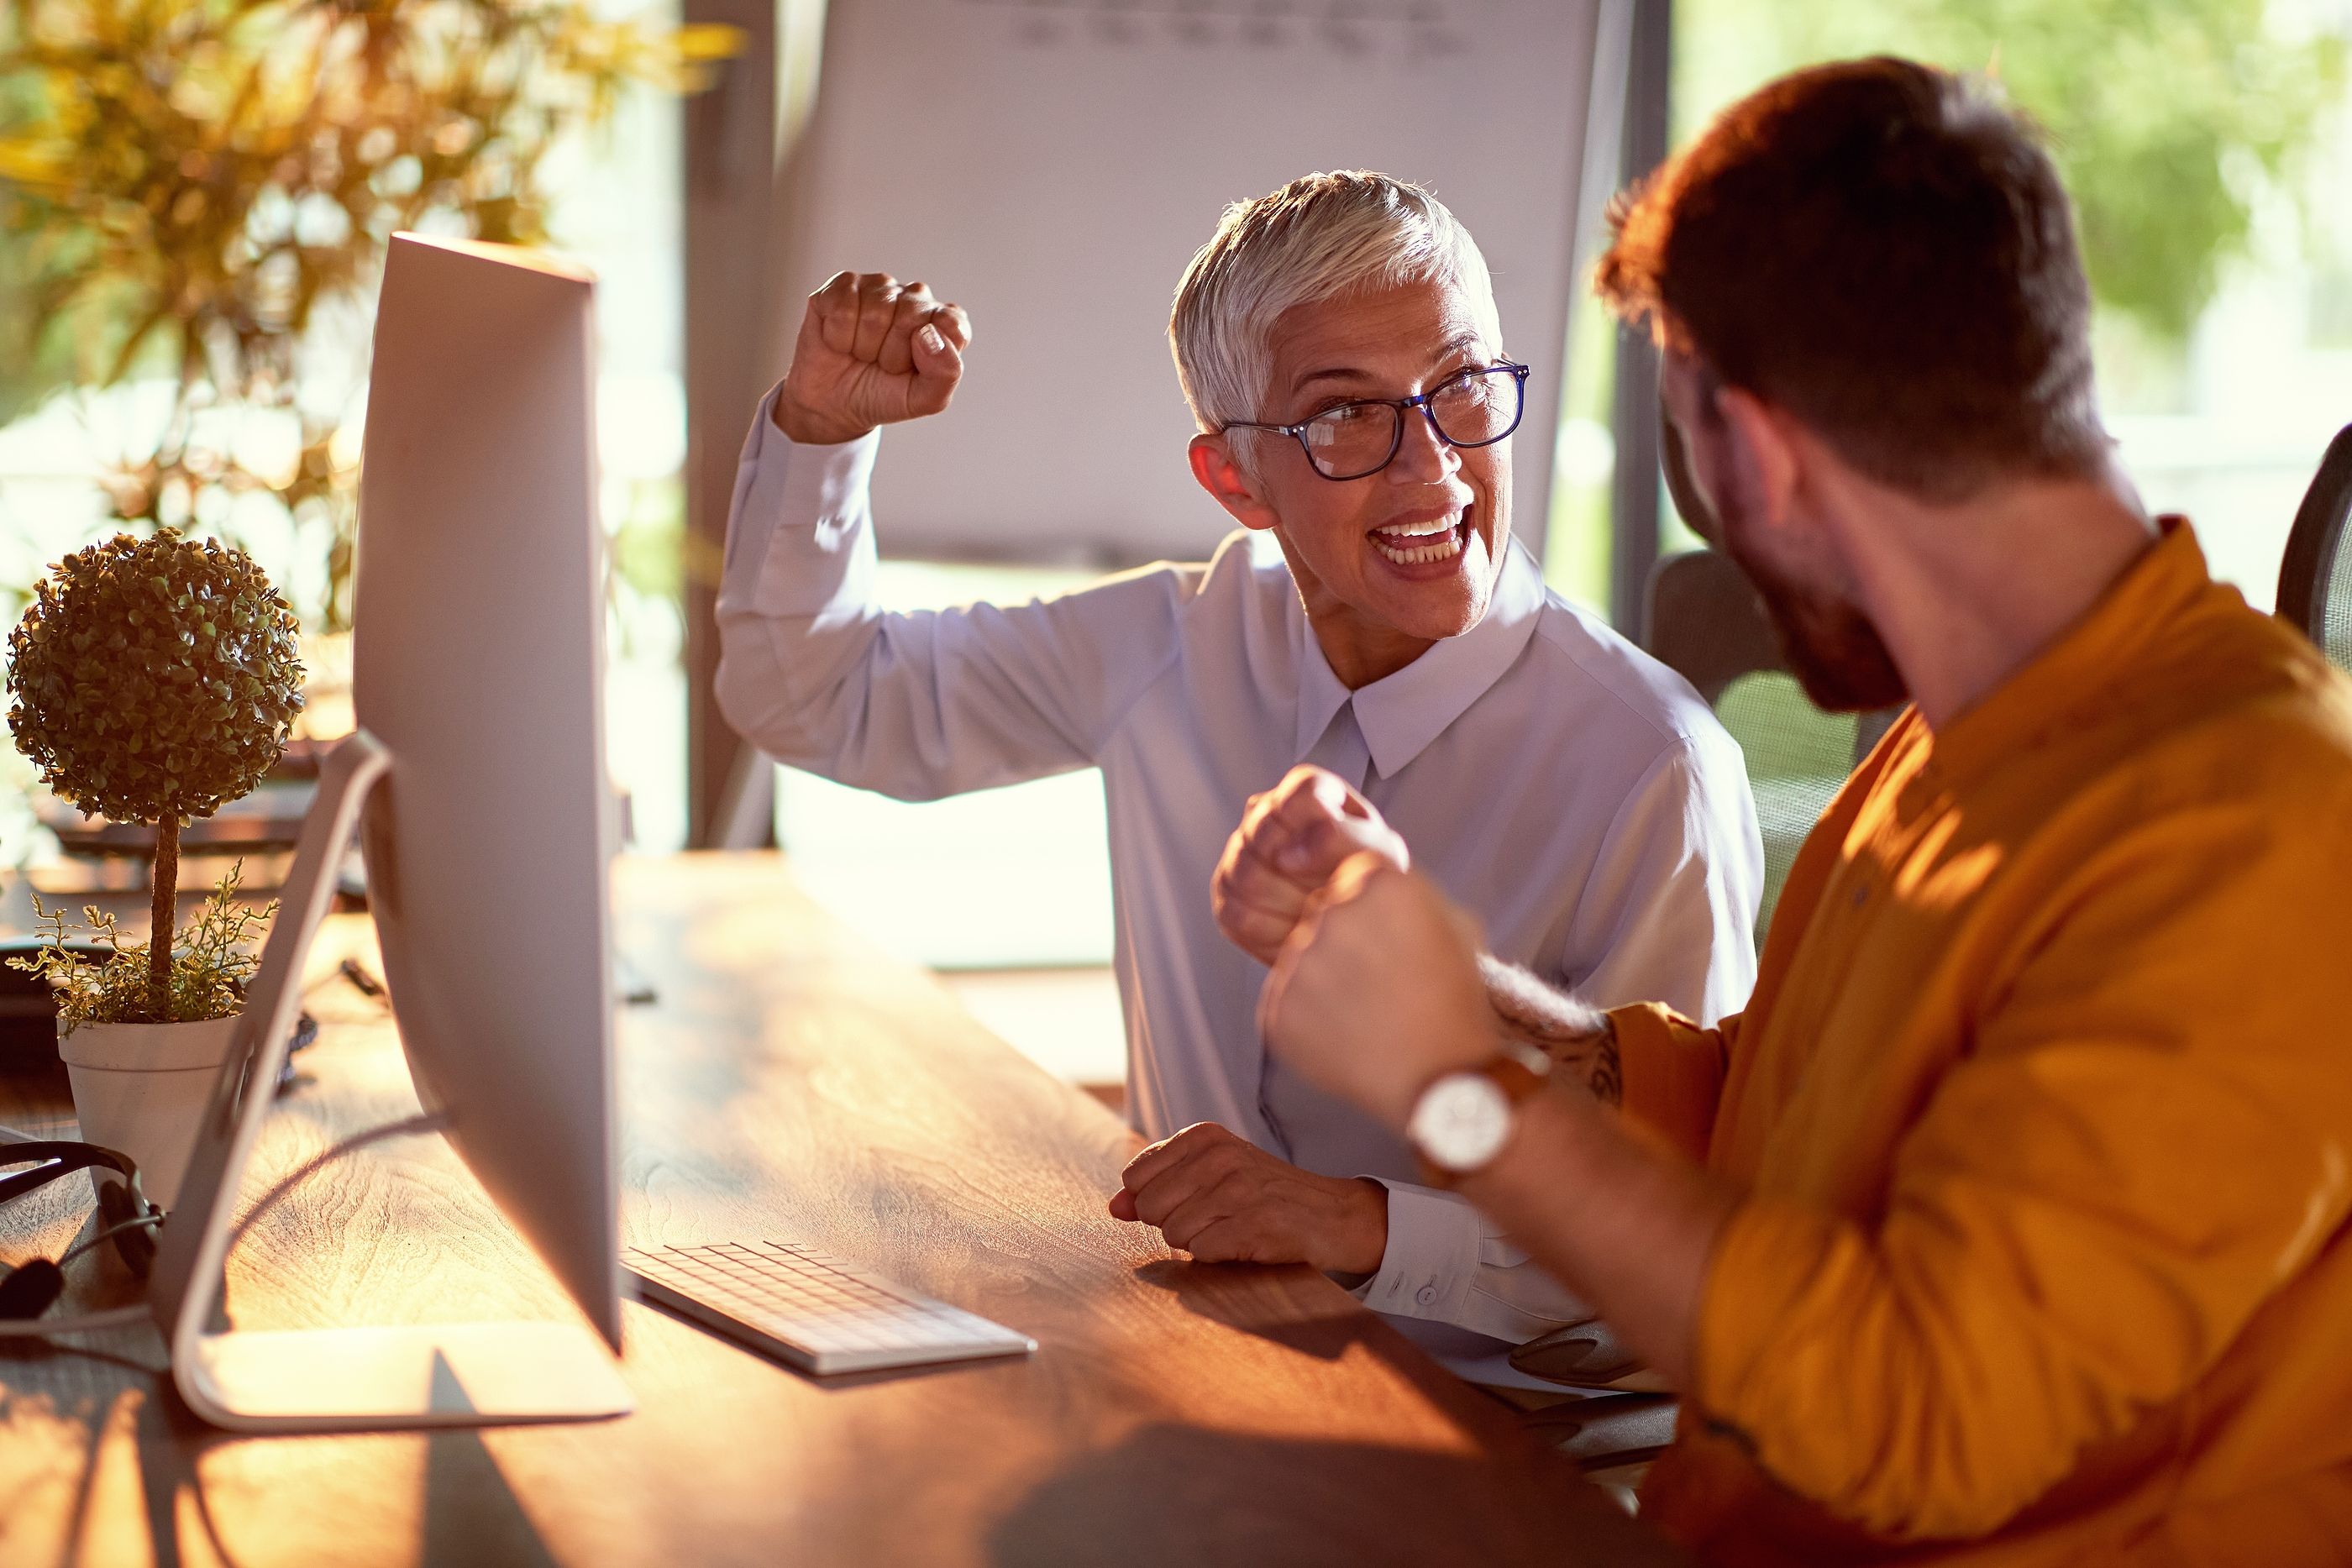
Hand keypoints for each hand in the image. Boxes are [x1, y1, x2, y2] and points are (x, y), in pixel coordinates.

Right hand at [773, 271, 971, 444]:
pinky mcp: (844, 285)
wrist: (834, 405)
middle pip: (910, 315)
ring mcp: (879, 287)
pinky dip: (838, 336)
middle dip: (891, 353)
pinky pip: (842, 307)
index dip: (929, 353)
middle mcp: (915, 297)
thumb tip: (929, 333)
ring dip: (864, 346)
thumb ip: (945, 372)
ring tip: (862, 353)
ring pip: (875, 312)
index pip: (951, 323)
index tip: (912, 368)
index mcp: (943, 322)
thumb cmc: (882, 395)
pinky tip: (840, 340)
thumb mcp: (924, 399)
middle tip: (882, 364)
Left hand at [1109, 1122, 1387, 1275]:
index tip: (1189, 1200)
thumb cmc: (1264, 1194)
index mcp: (1204, 1137)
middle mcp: (1220, 1157)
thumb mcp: (1211, 1175)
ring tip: (1231, 1228)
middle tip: (1213, 1218)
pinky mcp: (1255, 1226)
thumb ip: (1157, 1186)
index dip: (1154, 1200)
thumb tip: (1114, 1207)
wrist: (1333, 1215)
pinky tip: (1244, 1242)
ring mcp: (1239, 1191)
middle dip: (1173, 1223)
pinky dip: (1218, 1256)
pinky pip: (1203, 1252)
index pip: (1135, 1177)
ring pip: (1174, 1233)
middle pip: (1150, 1208)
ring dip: (1199, 1241)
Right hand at [1211, 765, 1410, 964]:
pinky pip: (1236, 912)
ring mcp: (1240, 854)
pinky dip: (1273, 931)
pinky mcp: (1227, 896)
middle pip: (1262, 831)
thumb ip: (1343, 839)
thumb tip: (1289, 855)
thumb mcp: (1378, 854)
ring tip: (1318, 914)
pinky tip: (1298, 932)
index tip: (1330, 858)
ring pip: (1245, 873)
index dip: (1314, 828)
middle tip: (1331, 893)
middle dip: (1304, 874)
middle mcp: (1267, 815)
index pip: (1300, 793)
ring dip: (1291, 904)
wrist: (1357, 928)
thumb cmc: (1369, 881)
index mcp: (1311, 793)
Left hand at [1259, 854, 1497, 1129]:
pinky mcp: (1276, 1009)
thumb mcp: (1452, 926)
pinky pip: (1284, 1002)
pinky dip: (1307, 1020)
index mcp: (1380, 883)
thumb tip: (1366, 877)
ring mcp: (1299, 963)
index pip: (1351, 877)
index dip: (1372, 915)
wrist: (1443, 1082)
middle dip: (1345, 946)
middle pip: (1321, 916)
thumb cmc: (1455, 1003)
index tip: (1389, 944)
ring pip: (1301, 959)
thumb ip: (1404, 892)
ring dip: (1324, 983)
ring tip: (1367, 1016)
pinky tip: (1347, 1037)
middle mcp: (1333, 913)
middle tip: (1381, 986)